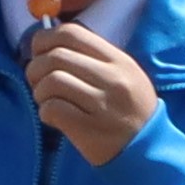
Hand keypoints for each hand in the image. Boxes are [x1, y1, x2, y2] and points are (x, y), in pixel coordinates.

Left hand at [20, 18, 156, 167]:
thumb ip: (92, 58)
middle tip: (37, 82)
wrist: (149, 151)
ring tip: (46, 100)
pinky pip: (53, 108)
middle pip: (56, 56)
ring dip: (39, 91)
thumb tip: (48, 45)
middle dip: (35, 68)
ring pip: (52, 80)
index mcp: (119, 61)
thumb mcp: (124, 76)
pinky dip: (45, 111)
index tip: (39, 53)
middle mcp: (113, 79)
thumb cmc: (129, 111)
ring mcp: (103, 105)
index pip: (71, 33)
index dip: (44, 39)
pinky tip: (52, 118)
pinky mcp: (90, 128)